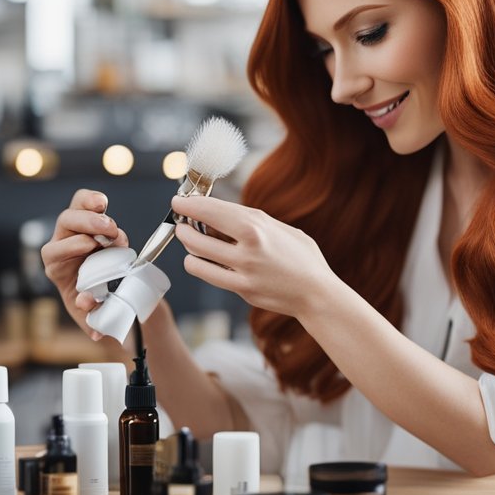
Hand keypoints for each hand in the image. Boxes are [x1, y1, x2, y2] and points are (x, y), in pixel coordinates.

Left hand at [42, 189, 128, 339]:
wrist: (102, 292)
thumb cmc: (91, 304)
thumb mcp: (90, 317)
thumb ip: (92, 321)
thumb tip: (94, 324)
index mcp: (56, 268)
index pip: (53, 251)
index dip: (70, 247)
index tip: (90, 247)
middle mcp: (62, 244)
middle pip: (65, 223)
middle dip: (86, 224)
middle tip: (109, 231)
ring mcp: (75, 230)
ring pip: (75, 208)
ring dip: (93, 211)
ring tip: (113, 221)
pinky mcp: (89, 219)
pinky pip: (85, 203)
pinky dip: (94, 201)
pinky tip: (102, 203)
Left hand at [171, 194, 340, 318]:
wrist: (316, 293)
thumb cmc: (301, 257)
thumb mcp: (280, 228)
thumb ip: (251, 221)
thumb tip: (220, 213)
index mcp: (257, 227)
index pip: (211, 210)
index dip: (189, 205)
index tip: (178, 201)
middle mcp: (247, 249)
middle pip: (196, 233)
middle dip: (183, 226)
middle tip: (182, 223)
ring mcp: (242, 271)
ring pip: (196, 255)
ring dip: (188, 246)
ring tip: (191, 240)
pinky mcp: (241, 289)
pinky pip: (207, 274)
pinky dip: (197, 264)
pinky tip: (200, 260)